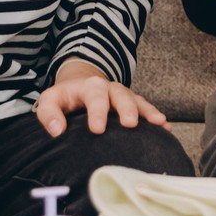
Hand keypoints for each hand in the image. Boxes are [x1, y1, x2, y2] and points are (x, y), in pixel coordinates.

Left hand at [36, 59, 168, 136]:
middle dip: (127, 109)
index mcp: (90, 87)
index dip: (97, 112)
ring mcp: (124, 96)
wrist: (81, 85)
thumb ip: (48, 114)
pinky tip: (166, 129)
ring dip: (149, 112)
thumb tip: (57, 131)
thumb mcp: (50, 100)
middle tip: (131, 124)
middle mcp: (110, 88)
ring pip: (138, 101)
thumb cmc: (65, 98)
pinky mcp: (133, 105)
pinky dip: (156, 118)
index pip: (95, 98)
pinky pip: (147, 109)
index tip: (97, 129)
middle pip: (121, 96)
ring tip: (160, 123)